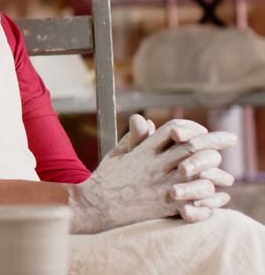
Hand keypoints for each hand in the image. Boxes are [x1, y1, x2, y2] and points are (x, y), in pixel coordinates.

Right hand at [68, 119, 236, 232]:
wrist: (94, 207)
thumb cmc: (105, 179)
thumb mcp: (117, 154)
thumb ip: (134, 138)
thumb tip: (145, 119)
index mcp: (143, 151)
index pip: (173, 130)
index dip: (191, 126)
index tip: (202, 130)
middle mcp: (155, 166)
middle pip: (192, 148)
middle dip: (216, 141)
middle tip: (231, 138)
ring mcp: (160, 187)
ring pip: (198, 174)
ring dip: (215, 173)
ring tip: (227, 177)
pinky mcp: (164, 207)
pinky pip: (194, 201)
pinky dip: (210, 200)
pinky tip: (218, 199)